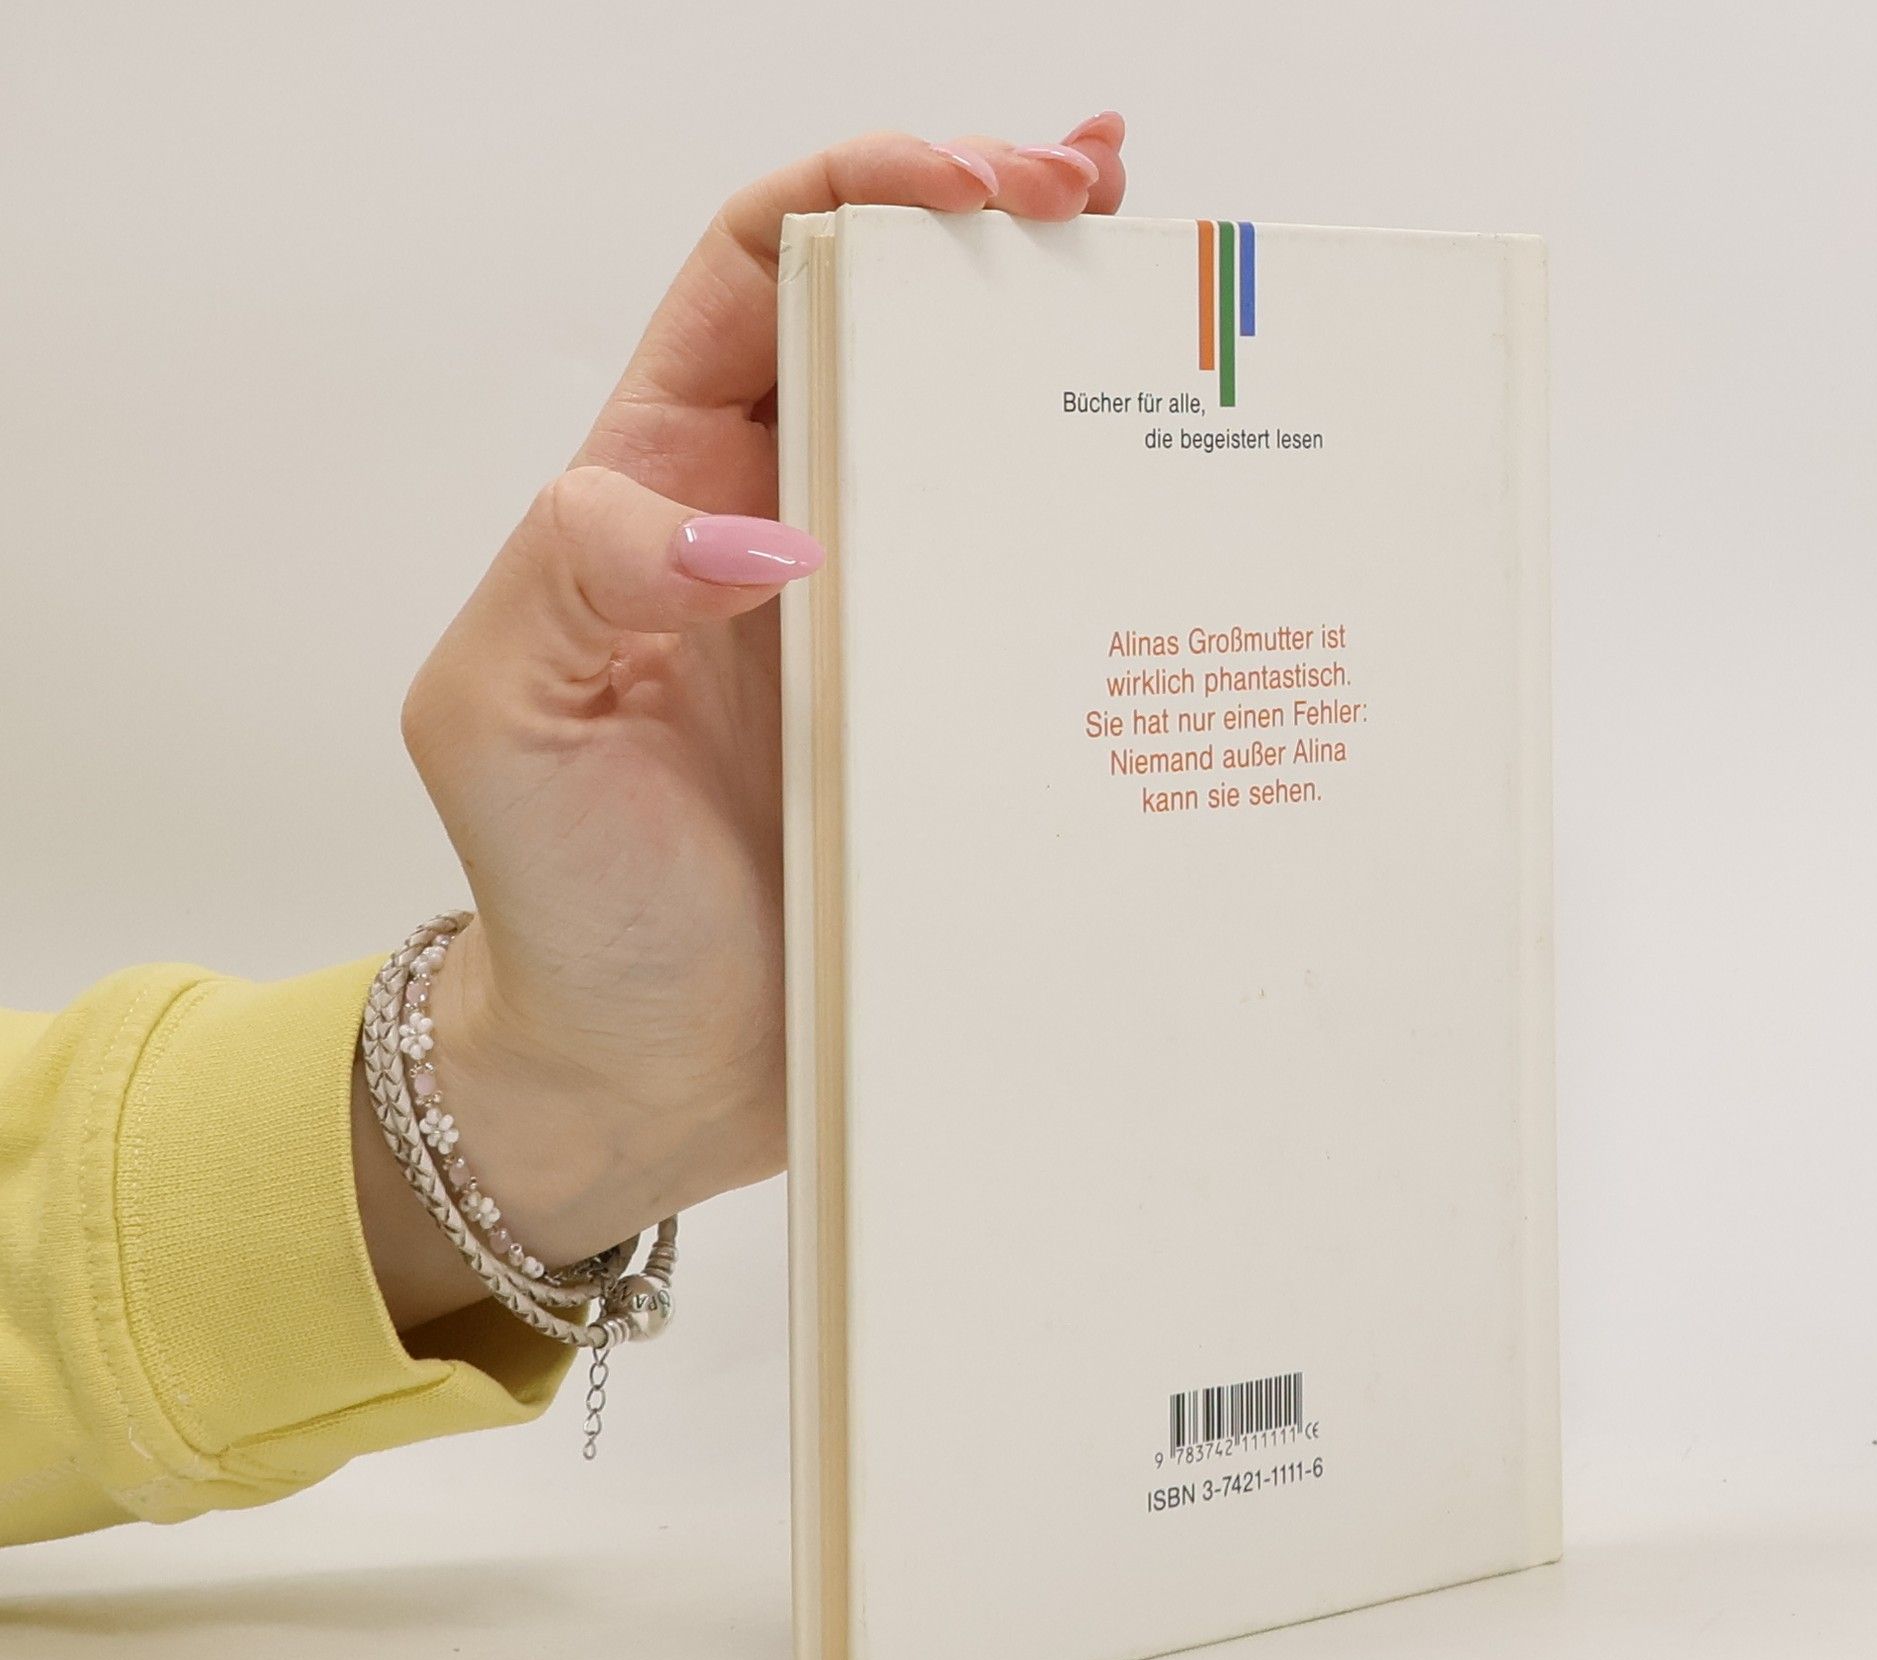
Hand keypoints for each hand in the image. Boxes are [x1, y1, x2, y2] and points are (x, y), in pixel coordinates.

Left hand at [368, 118, 1129, 1310]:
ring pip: (987, 458)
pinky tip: (1188, 534)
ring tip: (1183, 328)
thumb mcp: (504, 719)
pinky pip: (1039, 612)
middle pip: (899, 331)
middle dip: (1007, 242)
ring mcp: (882, 627)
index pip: (760, 266)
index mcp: (664, 486)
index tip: (986, 184)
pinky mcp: (952, 721)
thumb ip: (578, 577)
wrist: (641, 1073)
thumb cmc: (560, 902)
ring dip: (1077, 380)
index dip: (868, 187)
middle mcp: (785, 533)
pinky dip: (1112, 557)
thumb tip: (762, 538)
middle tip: (1117, 202)